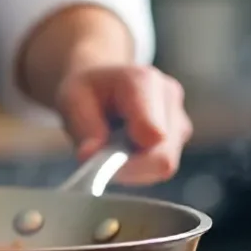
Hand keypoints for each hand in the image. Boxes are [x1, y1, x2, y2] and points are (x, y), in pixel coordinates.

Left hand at [55, 65, 192, 185]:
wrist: (106, 83)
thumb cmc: (89, 90)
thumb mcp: (71, 98)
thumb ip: (83, 126)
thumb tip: (90, 156)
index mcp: (143, 81)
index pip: (153, 133)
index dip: (130, 160)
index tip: (102, 163)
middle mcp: (169, 96)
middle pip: (163, 157)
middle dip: (129, 169)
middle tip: (100, 163)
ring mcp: (179, 117)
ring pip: (164, 165)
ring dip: (133, 168)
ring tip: (110, 149)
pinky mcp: (180, 136)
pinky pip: (162, 165)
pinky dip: (139, 167)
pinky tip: (124, 150)